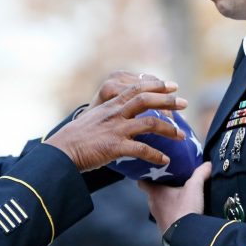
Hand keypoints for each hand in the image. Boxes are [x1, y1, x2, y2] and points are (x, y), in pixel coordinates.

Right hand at [46, 79, 186, 170]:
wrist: (61, 152)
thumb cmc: (76, 137)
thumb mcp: (94, 117)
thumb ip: (110, 113)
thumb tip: (124, 114)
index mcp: (110, 104)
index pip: (137, 88)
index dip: (156, 85)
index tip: (171, 85)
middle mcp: (114, 113)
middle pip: (146, 100)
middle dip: (168, 101)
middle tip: (184, 103)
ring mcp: (115, 129)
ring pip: (149, 123)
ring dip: (168, 128)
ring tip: (181, 135)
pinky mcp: (114, 146)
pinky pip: (141, 150)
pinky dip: (156, 155)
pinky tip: (165, 160)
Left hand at [138, 161, 211, 233]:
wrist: (187, 237)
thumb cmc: (185, 208)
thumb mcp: (194, 187)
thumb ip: (200, 173)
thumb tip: (208, 164)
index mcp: (155, 192)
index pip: (141, 181)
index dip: (145, 176)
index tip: (151, 172)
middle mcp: (152, 205)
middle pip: (152, 193)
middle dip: (160, 188)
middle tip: (170, 181)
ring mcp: (157, 218)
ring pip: (159, 206)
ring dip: (166, 202)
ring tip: (178, 196)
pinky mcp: (164, 229)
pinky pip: (166, 217)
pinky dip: (171, 213)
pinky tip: (182, 211)